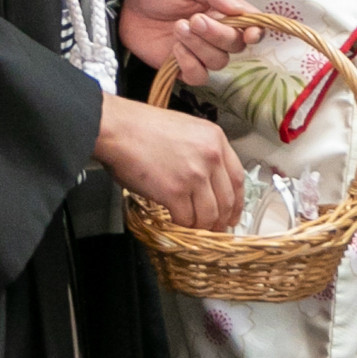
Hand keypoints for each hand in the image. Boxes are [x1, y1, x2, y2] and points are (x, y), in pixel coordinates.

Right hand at [94, 97, 243, 228]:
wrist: (118, 129)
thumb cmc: (143, 128)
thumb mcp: (186, 130)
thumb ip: (202, 152)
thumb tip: (207, 182)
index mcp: (216, 139)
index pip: (237, 178)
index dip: (237, 202)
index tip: (233, 215)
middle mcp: (211, 157)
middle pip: (226, 200)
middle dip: (221, 220)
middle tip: (214, 229)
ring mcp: (195, 175)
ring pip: (209, 214)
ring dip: (201, 226)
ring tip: (192, 227)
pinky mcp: (175, 191)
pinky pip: (187, 219)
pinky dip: (182, 225)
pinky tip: (176, 221)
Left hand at [117, 0, 252, 75]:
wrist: (125, 5)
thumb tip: (243, 10)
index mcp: (222, 10)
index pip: (250, 25)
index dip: (254, 31)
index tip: (249, 32)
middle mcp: (216, 34)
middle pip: (235, 45)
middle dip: (217, 34)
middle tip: (194, 20)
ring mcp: (200, 52)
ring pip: (218, 61)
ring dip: (200, 46)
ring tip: (178, 28)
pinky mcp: (182, 68)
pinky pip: (198, 76)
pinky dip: (190, 64)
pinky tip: (174, 49)